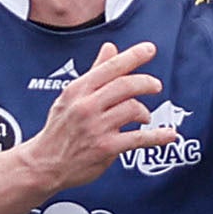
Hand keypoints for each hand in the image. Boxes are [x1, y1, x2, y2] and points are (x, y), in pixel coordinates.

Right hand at [23, 40, 177, 190]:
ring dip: (145, 112)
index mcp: (77, 90)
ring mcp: (96, 127)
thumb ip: (95, 72)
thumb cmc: (59, 131)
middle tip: (156, 86)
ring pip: (132, 108)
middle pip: (125, 85)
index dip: (133, 56)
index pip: (110, 67)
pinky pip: (138, 138)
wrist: (43, 165)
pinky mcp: (105, 148)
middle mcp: (86, 106)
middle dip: (146, 83)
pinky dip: (157, 136)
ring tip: (145, 117)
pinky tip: (169, 135)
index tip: (149, 49)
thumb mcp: (70, 97)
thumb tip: (110, 48)